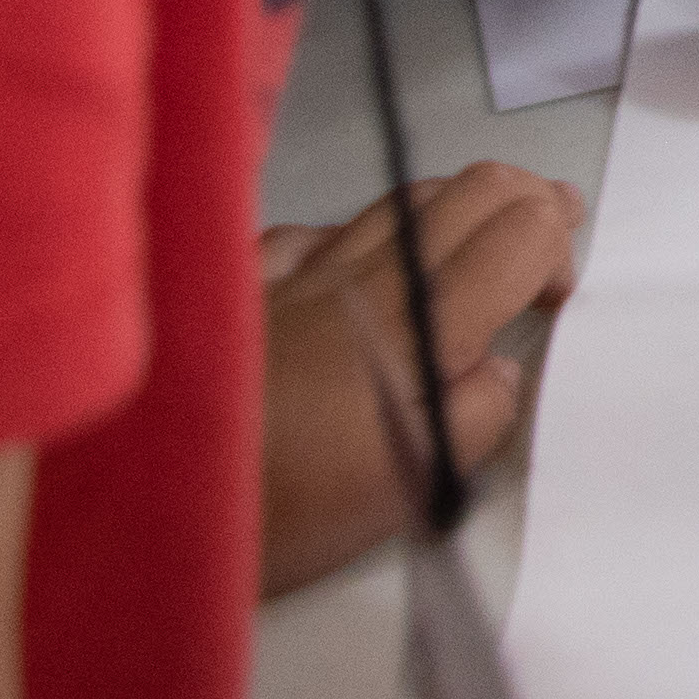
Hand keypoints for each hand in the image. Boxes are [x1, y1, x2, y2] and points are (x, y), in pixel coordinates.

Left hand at [256, 158, 579, 593]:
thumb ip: (475, 417)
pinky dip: (353, 234)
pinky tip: (352, 258)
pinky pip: (313, 232)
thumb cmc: (287, 508)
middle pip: (472, 191)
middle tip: (552, 222)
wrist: (142, 500)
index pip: (520, 235)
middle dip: (526, 198)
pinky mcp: (240, 283)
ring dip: (456, 200)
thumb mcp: (409, 487)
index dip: (557, 248)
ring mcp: (300, 271)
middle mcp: (368, 278)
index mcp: (423, 326)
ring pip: (400, 197)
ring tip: (478, 221)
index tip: (554, 294)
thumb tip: (497, 367)